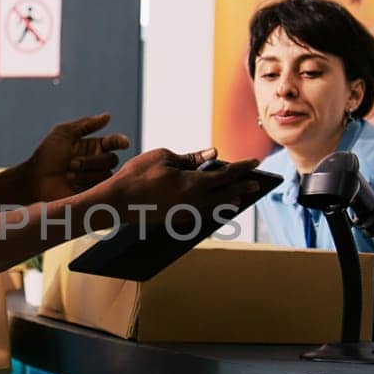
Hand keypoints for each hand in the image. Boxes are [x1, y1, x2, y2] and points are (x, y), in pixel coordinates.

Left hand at [22, 113, 130, 202]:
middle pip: (112, 160)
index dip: (120, 142)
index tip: (122, 143)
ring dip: (86, 173)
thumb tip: (108, 116)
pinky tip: (71, 184)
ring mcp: (95, 179)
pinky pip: (101, 189)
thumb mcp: (64, 133)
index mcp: (93, 147)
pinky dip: (85, 184)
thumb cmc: (46, 155)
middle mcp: (97, 162)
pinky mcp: (92, 194)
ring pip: (107, 175)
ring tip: (67, 175)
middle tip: (71, 163)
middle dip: (92, 162)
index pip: (114, 142)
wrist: (35, 179)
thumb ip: (86, 124)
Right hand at [100, 147, 262, 223]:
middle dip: (242, 187)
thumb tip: (212, 155)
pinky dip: (212, 208)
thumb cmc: (138, 174)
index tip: (256, 162)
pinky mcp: (176, 219)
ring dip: (229, 200)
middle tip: (256, 184)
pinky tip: (213, 206)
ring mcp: (186, 213)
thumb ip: (191, 158)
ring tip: (239, 196)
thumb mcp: (165, 157)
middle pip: (226, 194)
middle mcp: (194, 201)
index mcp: (193, 184)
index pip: (226, 174)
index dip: (242, 168)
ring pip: (215, 207)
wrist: (117, 201)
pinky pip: (202, 213)